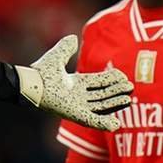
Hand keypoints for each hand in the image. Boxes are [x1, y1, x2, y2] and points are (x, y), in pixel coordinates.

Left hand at [16, 35, 131, 130]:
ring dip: (114, 105)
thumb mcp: (57, 56)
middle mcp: (77, 96)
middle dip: (116, 92)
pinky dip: (104, 123)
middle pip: (102, 95)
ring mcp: (76, 107)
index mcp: (75, 84)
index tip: (123, 76)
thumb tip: (73, 38)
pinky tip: (116, 123)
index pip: (97, 82)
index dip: (110, 79)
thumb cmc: (40, 73)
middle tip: (130, 88)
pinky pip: (92, 121)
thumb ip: (66, 48)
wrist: (31, 84)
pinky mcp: (74, 115)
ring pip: (100, 107)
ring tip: (128, 100)